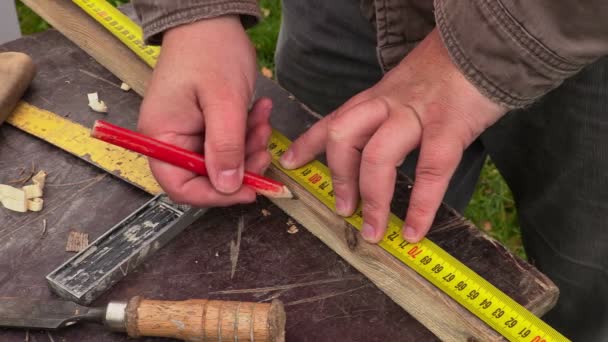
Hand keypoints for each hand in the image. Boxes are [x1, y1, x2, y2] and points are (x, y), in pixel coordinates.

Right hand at [138, 16, 272, 205]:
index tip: (248, 191)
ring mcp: (189, 132)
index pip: (181, 186)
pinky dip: (248, 133)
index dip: (215, 195)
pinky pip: (230, 142)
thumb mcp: (223, 101)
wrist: (211, 19)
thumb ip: (225, 147)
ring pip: (223, 161)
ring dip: (249, 147)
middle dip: (240, 166)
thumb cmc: (210, 51)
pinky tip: (260, 113)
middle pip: (206, 176)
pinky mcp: (206, 124)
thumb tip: (227, 187)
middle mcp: (171, 139)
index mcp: (162, 136)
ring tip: (263, 122)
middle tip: (264, 149)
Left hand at [280, 29, 505, 242]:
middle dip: (338, 177)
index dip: (308, 143)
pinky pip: (431, 170)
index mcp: (377, 96)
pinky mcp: (450, 126)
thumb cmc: (448, 69)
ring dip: (371, 198)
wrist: (487, 44)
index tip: (290, 163)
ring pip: (377, 156)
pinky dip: (421, 206)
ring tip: (372, 230)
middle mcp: (388, 104)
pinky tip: (416, 230)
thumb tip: (377, 143)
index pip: (333, 119)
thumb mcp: (406, 84)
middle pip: (344, 137)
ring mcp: (417, 115)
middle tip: (342, 209)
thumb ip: (389, 110)